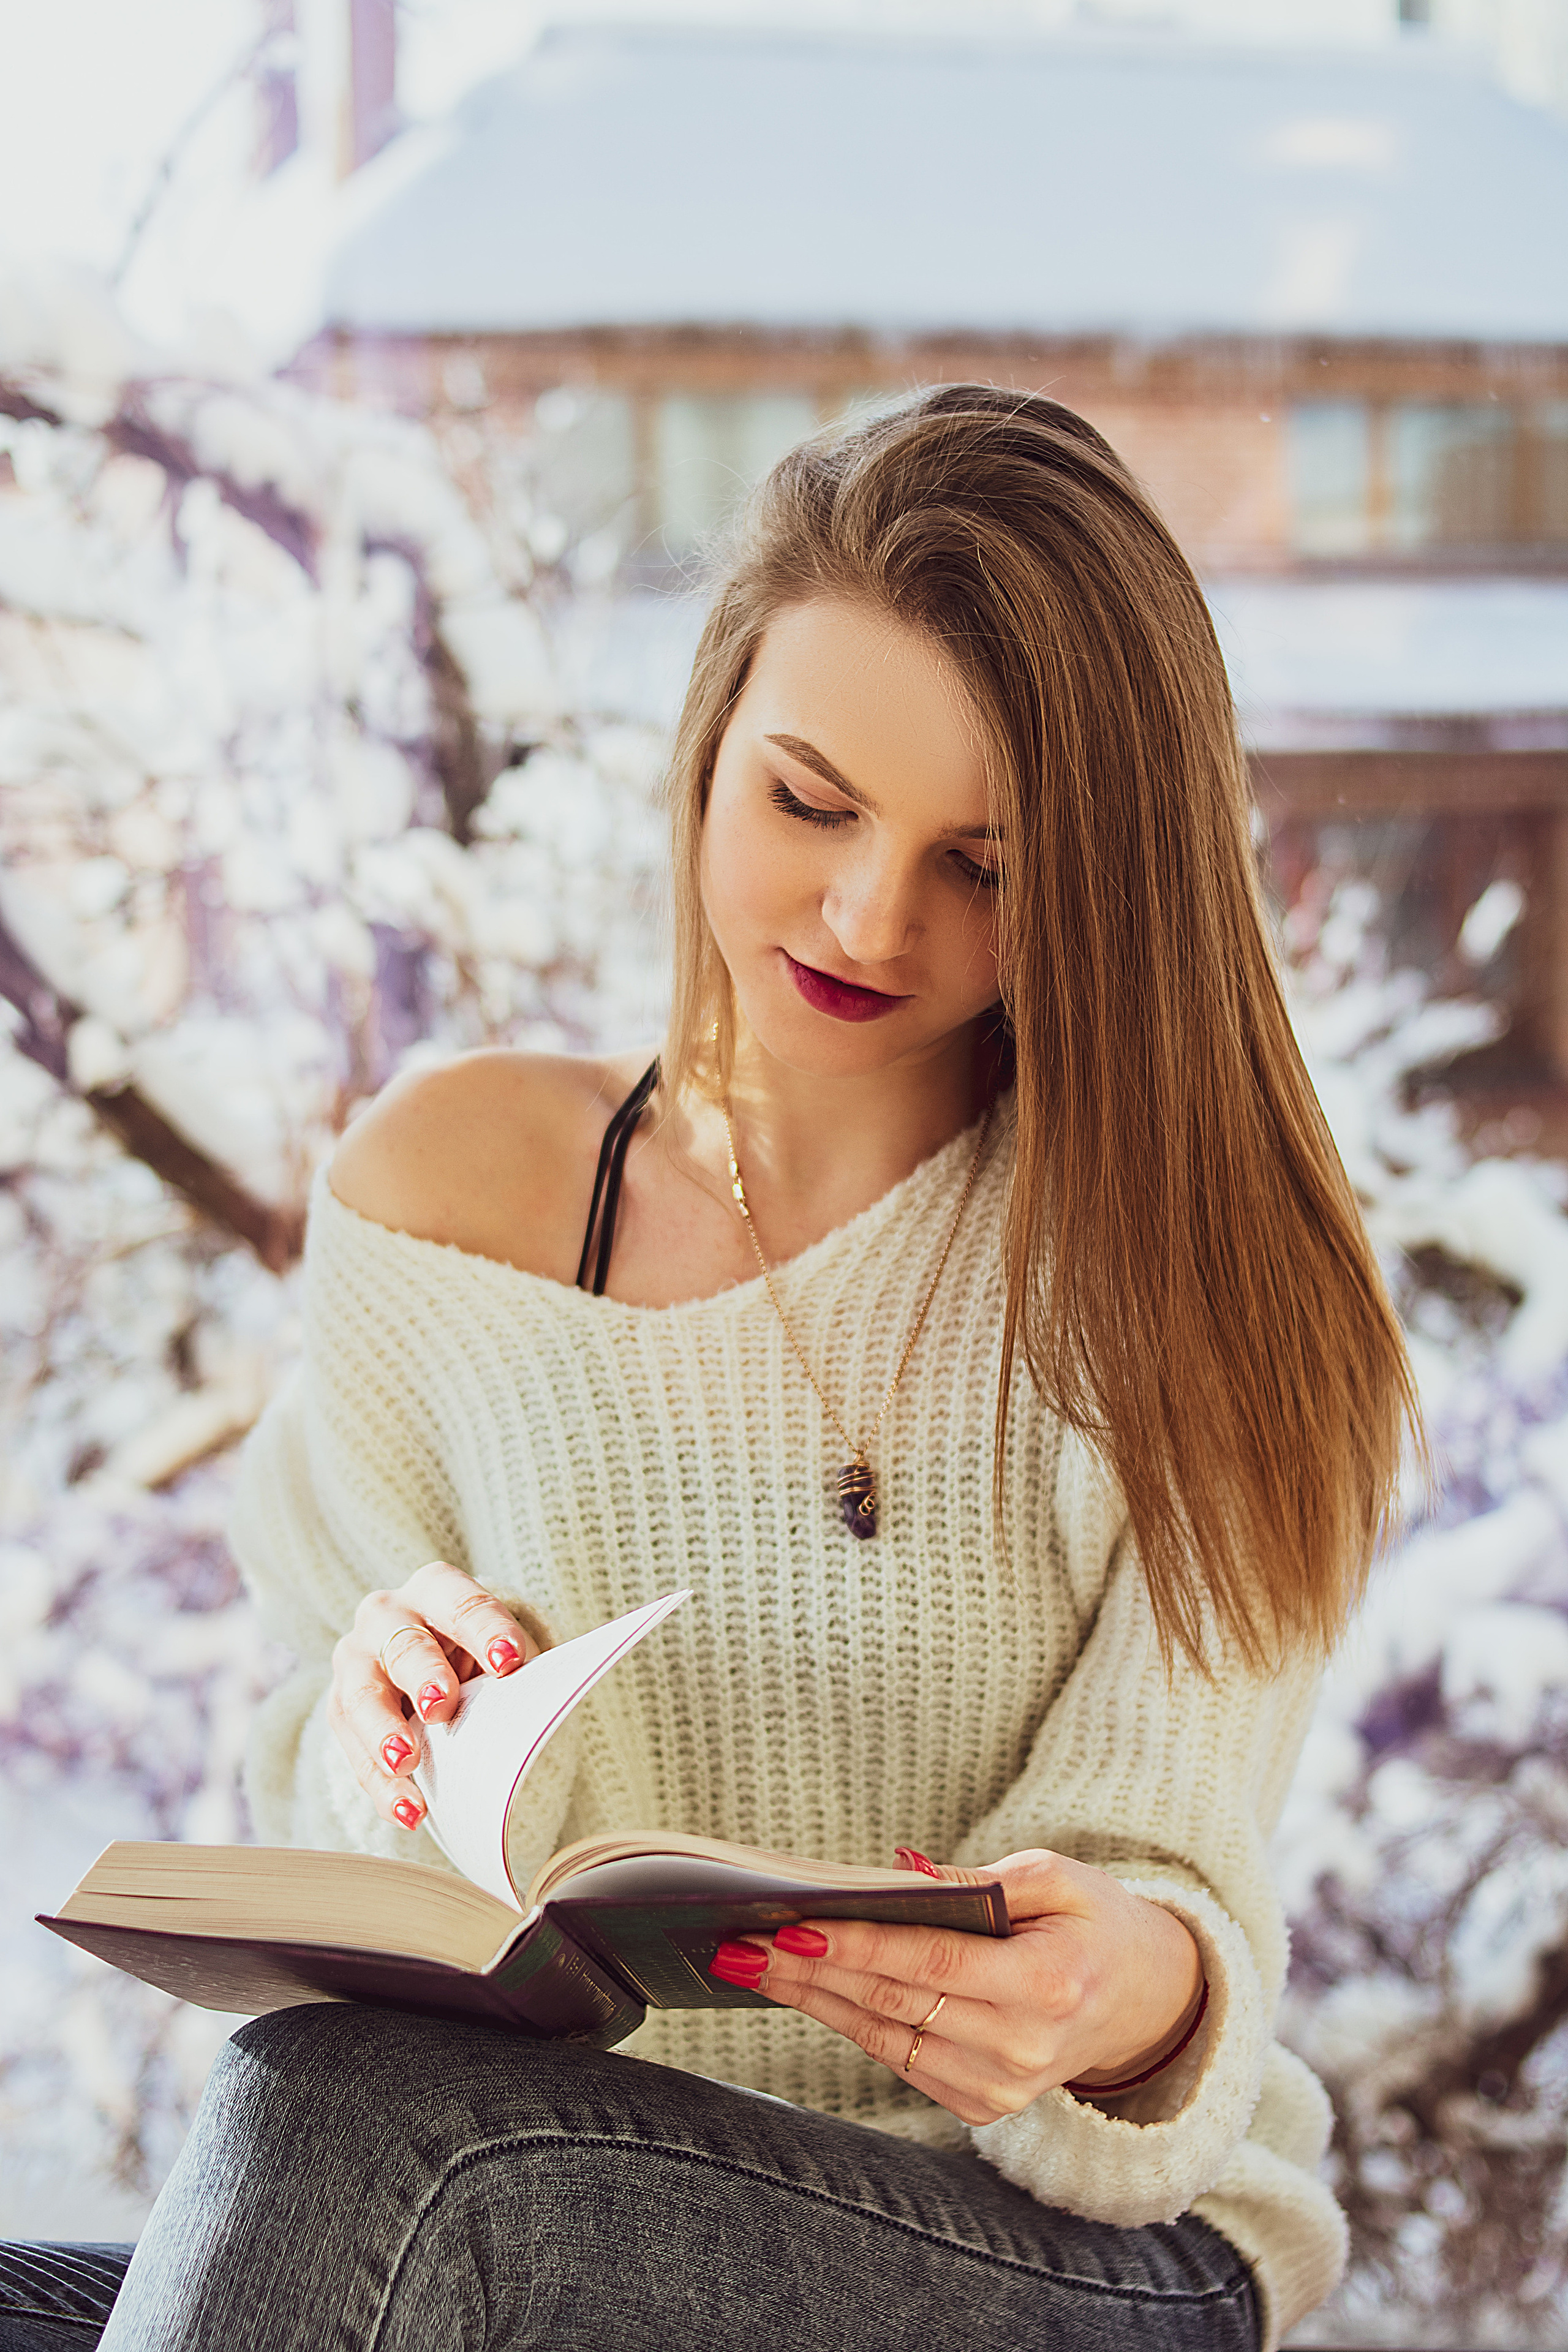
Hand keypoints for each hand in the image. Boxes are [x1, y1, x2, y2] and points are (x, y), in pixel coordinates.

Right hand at [328, 1561, 539, 1832]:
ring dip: (384, 1731)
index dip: (486, 1632)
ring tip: (407, 1762)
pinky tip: (409, 1811)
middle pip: (405, 1645)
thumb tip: (550, 1705)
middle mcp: (388, 1615)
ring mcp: (355, 1660)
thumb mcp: (495, 1650)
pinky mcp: (339, 1708)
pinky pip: (354, 1752)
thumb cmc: (472, 1655)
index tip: (511, 1662)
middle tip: (442, 1706)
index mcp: (436, 1590)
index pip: (462, 1605)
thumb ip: (513, 1670)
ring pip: (362, 1695)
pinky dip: (382, 1786)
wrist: (424, 1669)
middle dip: (423, 1675)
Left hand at [710, 1848, 1204, 2126]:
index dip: (858, 1948)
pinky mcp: (981, 2105)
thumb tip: (899, 1872)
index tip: (791, 1928)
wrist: (1141, 2004)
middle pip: (894, 2004)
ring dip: (811, 2001)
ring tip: (747, 1964)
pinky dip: (847, 2022)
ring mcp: (999, 2087)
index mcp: (1049, 1984)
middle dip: (809, 1973)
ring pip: (884, 2037)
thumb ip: (981, 1879)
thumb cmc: (1093, 1923)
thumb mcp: (1058, 1879)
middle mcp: (1022, 2047)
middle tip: (737, 1943)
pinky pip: (899, 2057)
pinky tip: (804, 1992)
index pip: (933, 1963)